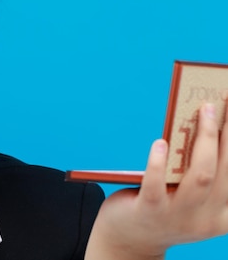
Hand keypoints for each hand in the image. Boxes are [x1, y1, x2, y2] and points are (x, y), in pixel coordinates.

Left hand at [86, 102, 227, 259]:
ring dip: (204, 140)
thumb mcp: (184, 197)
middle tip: (220, 103)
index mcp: (220, 215)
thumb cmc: (157, 209)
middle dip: (224, 134)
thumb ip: (193, 173)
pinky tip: (159, 143)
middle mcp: (204, 218)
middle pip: (221, 170)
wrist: (127, 242)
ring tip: (202, 111)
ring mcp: (177, 216)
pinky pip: (155, 186)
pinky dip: (158, 163)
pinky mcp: (148, 212)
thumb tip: (198, 126)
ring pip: (200, 176)